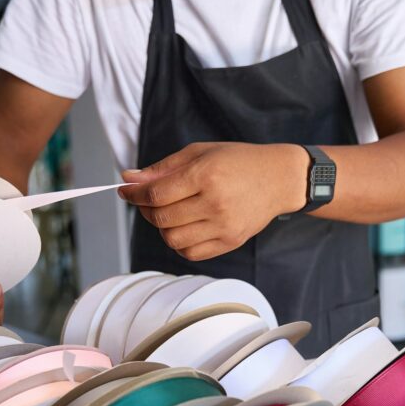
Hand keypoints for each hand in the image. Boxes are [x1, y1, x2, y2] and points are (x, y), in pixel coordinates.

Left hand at [118, 142, 307, 260]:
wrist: (279, 179)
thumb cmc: (239, 161)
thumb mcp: (200, 152)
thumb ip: (163, 168)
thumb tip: (129, 180)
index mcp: (206, 175)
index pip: (156, 194)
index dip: (134, 194)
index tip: (125, 190)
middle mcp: (215, 203)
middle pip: (162, 218)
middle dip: (146, 210)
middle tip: (149, 200)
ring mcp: (224, 226)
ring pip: (173, 239)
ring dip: (162, 228)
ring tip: (169, 213)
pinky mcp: (230, 242)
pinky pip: (190, 253)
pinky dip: (178, 243)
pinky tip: (184, 227)